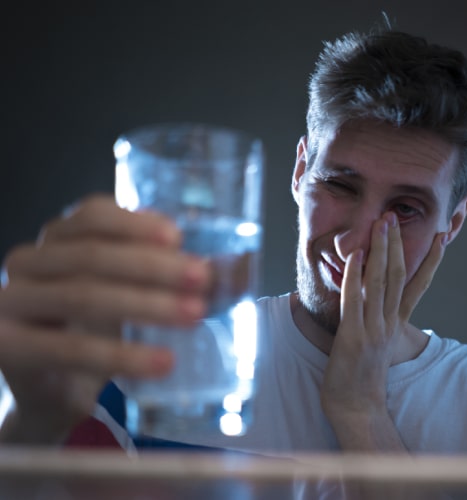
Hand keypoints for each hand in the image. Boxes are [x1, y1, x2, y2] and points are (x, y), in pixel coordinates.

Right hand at [0, 194, 210, 443]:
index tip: (179, 236)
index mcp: (61, 237)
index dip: (136, 223)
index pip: (93, 215)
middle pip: (93, 255)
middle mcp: (30, 260)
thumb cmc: (99, 327)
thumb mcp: (133, 293)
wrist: (54, 387)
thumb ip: (174, 276)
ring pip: (84, 296)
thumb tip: (240, 269)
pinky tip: (162, 364)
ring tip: (193, 316)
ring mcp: (12, 301)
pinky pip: (70, 348)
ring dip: (145, 305)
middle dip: (153, 266)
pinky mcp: (9, 346)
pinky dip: (121, 356)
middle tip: (202, 279)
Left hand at [320, 212, 445, 449]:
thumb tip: (373, 299)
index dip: (430, 260)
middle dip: (397, 244)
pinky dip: (355, 277)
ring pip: (380, 282)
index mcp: (396, 323)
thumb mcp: (377, 343)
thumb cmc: (362, 375)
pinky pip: (354, 300)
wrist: (357, 407)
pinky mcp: (353, 336)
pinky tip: (356, 256)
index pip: (418, 285)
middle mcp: (389, 323)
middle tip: (394, 217)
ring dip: (381, 251)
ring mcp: (373, 329)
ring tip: (381, 224)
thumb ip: (379, 319)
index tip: (441, 237)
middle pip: (399, 276)